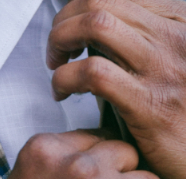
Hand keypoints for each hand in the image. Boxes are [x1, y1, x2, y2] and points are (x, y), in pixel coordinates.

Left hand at [47, 0, 185, 178]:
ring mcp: (163, 68)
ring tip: (57, 67)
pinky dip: (65, 78)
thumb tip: (93, 42)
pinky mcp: (148, 103)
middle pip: (100, 3)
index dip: (79, 9)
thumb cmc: (185, 117)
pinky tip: (63, 93)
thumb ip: (140, 47)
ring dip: (60, 43)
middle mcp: (175, 37)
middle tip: (57, 51)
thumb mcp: (171, 68)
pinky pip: (93, 73)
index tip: (68, 33)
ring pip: (96, 25)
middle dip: (64, 22)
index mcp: (180, 23)